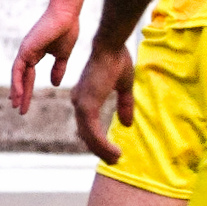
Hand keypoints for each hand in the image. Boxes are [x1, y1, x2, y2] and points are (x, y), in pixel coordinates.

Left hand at [10, 3, 81, 114]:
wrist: (67, 14)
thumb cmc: (67, 30)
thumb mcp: (63, 55)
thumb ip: (58, 69)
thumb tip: (55, 84)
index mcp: (35, 54)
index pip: (28, 76)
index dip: (26, 89)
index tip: (23, 102)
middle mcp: (27, 53)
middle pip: (21, 78)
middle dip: (20, 94)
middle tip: (18, 110)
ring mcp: (25, 51)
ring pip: (17, 75)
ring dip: (16, 91)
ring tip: (16, 106)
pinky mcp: (25, 49)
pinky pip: (18, 69)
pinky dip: (16, 82)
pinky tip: (17, 93)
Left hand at [70, 42, 136, 163]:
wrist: (111, 46)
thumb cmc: (117, 59)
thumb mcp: (124, 86)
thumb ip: (124, 105)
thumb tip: (127, 124)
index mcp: (84, 98)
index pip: (87, 125)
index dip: (98, 140)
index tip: (110, 150)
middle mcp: (78, 102)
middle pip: (86, 134)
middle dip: (99, 149)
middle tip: (114, 160)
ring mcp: (81, 104)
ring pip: (89, 136)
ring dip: (102, 150)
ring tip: (116, 158)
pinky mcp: (87, 105)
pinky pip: (93, 132)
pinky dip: (102, 144)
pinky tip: (113, 152)